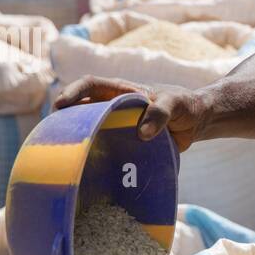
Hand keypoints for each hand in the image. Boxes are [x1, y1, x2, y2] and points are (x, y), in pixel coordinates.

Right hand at [53, 77, 208, 151]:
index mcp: (122, 91)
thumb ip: (161, 113)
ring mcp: (119, 125)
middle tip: (55, 135)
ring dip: (78, 138)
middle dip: (66, 119)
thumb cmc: (186, 105)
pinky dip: (96, 155)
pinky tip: (90, 169)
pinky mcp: (126, 142)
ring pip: (91, 129)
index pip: (91, 85)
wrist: (198, 121)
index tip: (60, 105)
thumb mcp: (176, 104)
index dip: (73, 92)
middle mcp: (115, 106)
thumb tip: (142, 133)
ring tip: (66, 154)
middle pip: (82, 108)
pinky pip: (106, 147)